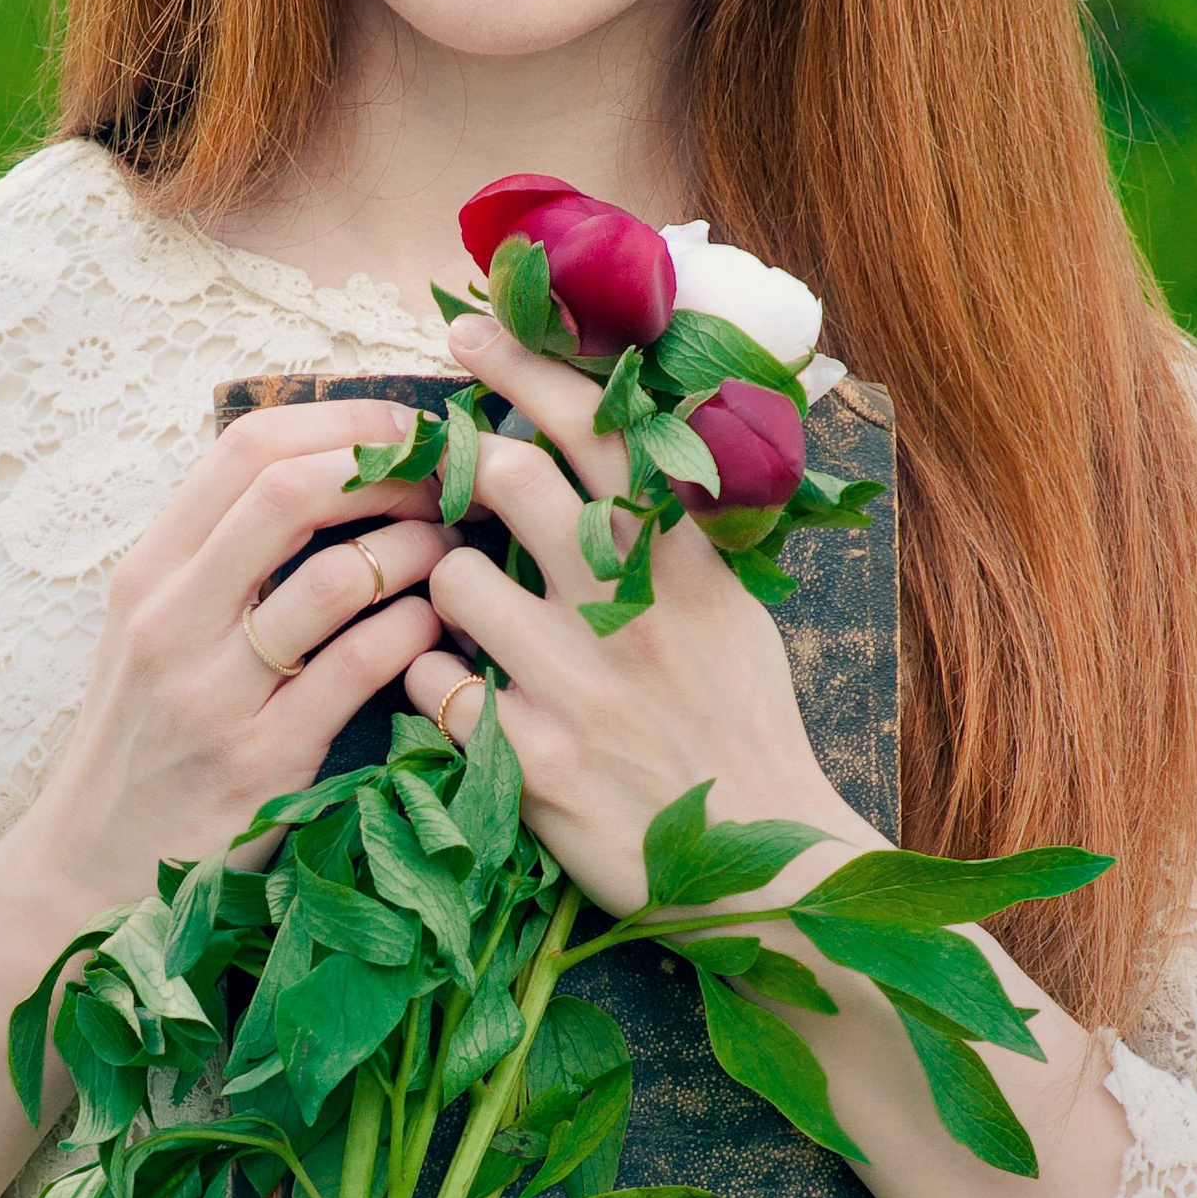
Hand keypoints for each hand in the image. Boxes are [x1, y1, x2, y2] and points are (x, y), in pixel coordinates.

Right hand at [15, 400, 449, 915]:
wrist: (90, 873)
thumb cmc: (146, 742)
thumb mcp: (154, 634)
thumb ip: (222, 559)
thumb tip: (331, 471)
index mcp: (148, 573)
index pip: (244, 449)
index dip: (340, 421)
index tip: (405, 429)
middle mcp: (170, 620)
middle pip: (288, 490)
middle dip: (388, 470)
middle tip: (449, 480)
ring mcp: (213, 693)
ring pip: (337, 578)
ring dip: (418, 549)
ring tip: (454, 553)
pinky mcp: (262, 761)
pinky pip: (359, 669)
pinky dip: (415, 631)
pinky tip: (435, 628)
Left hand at [403, 314, 886, 914]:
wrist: (763, 866)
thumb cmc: (742, 729)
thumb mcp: (734, 616)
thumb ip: (677, 538)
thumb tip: (624, 450)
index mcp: (688, 562)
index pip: (603, 430)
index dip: (526, 366)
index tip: (468, 331)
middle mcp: (633, 611)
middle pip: (512, 479)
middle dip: (465, 469)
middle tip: (444, 481)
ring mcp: (578, 688)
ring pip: (455, 581)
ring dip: (444, 588)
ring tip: (471, 618)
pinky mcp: (532, 764)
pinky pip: (434, 685)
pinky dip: (432, 680)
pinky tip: (462, 696)